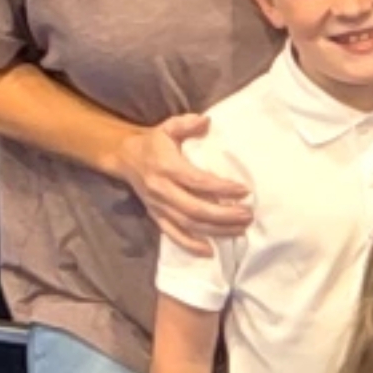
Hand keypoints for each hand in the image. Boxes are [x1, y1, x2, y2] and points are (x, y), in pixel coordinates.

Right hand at [117, 114, 251, 255]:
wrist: (124, 157)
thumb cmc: (153, 142)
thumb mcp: (168, 127)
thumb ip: (186, 123)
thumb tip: (206, 121)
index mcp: (167, 168)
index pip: (198, 181)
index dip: (222, 188)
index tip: (244, 191)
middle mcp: (162, 191)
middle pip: (195, 209)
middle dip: (224, 215)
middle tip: (248, 215)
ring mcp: (158, 207)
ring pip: (189, 225)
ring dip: (215, 231)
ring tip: (240, 231)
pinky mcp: (156, 216)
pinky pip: (173, 235)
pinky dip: (191, 246)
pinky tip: (211, 252)